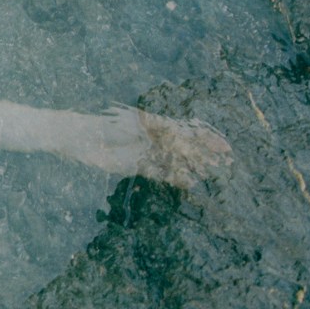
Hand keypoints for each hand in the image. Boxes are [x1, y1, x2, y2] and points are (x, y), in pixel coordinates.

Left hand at [73, 106, 232, 186]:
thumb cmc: (110, 126)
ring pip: (176, 162)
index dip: (207, 139)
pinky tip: (188, 183)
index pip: (189, 132)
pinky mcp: (138, 167)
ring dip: (193, 168)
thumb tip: (189, 136)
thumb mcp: (139, 125)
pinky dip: (174, 178)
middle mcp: (156, 140)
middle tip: (224, 164)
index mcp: (158, 126)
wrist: (84, 139)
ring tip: (210, 175)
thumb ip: (163, 130)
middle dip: (205, 155)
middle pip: (185, 148)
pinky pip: (160, 174)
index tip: (225, 147)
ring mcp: (148, 154)